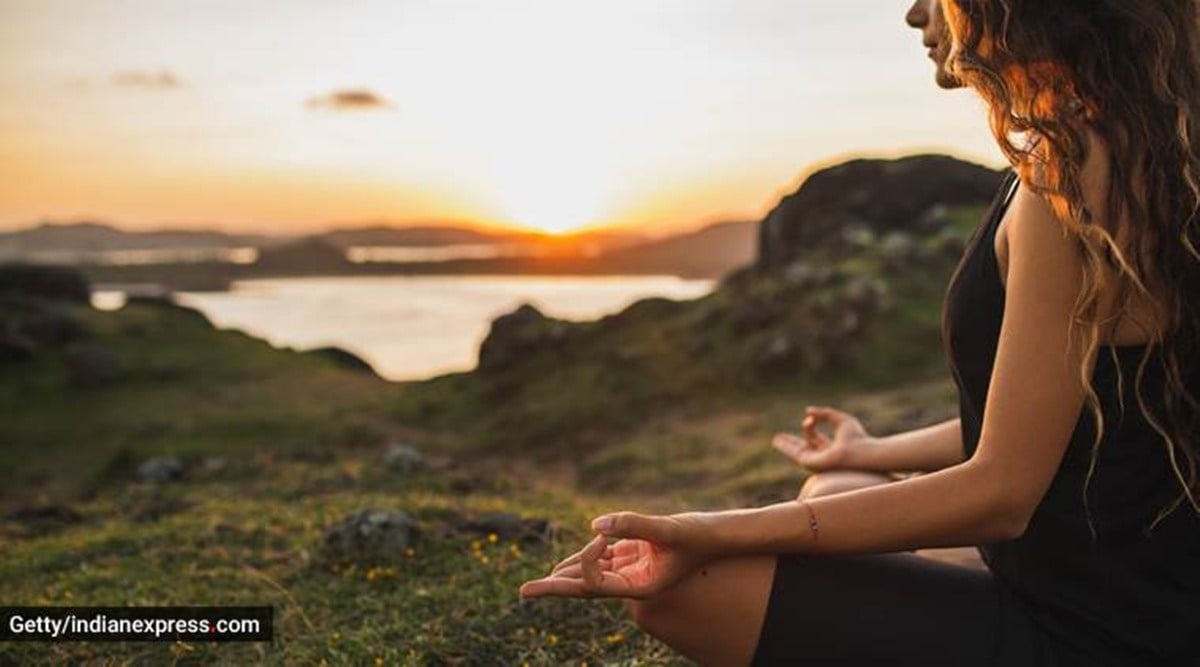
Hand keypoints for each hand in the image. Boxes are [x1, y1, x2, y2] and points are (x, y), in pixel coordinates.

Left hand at [518, 512, 711, 600]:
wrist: (719, 536)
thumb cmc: (698, 536)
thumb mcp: (668, 529)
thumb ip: (634, 524)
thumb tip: (597, 524)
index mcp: (640, 587)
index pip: (598, 582)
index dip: (588, 559)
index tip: (599, 535)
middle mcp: (633, 581)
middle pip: (586, 587)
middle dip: (555, 587)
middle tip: (524, 591)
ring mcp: (633, 567)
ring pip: (593, 573)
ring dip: (567, 573)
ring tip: (538, 583)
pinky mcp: (636, 553)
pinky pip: (605, 558)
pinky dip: (587, 556)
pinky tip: (571, 558)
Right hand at [772, 405, 872, 471]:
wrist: (860, 452)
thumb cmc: (856, 438)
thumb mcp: (840, 419)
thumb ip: (824, 413)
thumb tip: (808, 411)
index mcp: (832, 449)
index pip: (815, 439)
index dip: (809, 426)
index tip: (810, 417)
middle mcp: (822, 457)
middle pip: (803, 449)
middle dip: (791, 444)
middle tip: (779, 439)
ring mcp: (816, 462)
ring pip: (796, 453)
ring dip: (785, 446)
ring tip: (775, 439)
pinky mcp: (809, 463)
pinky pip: (795, 452)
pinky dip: (788, 443)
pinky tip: (779, 438)